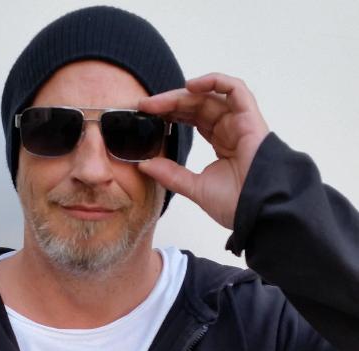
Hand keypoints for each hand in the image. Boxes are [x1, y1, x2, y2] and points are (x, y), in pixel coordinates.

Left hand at [138, 73, 268, 228]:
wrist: (261, 212)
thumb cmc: (236, 204)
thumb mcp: (194, 187)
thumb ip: (171, 175)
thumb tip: (144, 165)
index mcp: (221, 142)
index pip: (192, 118)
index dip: (170, 113)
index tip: (146, 115)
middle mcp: (230, 129)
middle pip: (197, 105)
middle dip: (170, 103)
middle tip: (145, 106)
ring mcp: (241, 122)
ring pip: (210, 96)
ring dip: (183, 95)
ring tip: (158, 101)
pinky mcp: (250, 119)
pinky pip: (236, 90)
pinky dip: (215, 82)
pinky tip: (190, 86)